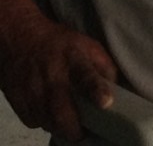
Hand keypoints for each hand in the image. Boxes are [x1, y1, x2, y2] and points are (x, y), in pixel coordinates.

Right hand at [0, 11, 116, 141]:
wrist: (21, 38)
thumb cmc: (63, 44)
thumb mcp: (89, 47)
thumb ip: (105, 68)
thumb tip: (117, 92)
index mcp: (75, 57)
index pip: (86, 75)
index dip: (96, 90)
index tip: (106, 103)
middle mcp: (51, 74)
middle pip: (61, 109)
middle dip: (73, 128)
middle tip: (82, 133)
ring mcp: (31, 87)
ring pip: (46, 120)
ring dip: (59, 127)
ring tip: (69, 126)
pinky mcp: (16, 98)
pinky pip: (33, 120)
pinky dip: (43, 123)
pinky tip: (50, 116)